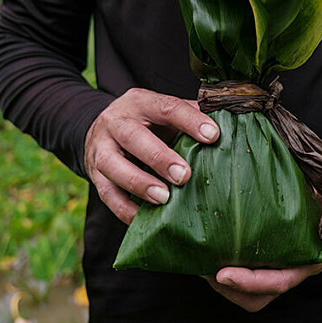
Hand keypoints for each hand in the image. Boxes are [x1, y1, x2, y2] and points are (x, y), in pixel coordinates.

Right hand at [84, 88, 219, 224]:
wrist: (101, 129)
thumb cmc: (146, 123)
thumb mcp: (163, 112)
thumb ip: (190, 116)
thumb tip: (227, 124)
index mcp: (140, 102)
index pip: (166, 107)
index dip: (190, 121)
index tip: (213, 136)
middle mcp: (116, 122)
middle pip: (133, 136)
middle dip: (159, 157)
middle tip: (184, 176)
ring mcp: (100, 148)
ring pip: (112, 165)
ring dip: (139, 183)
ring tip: (164, 199)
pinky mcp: (94, 174)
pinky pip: (106, 194)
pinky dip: (125, 209)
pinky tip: (144, 220)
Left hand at [203, 174, 321, 311]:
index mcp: (312, 259)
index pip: (280, 281)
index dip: (251, 282)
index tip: (224, 273)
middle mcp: (294, 266)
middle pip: (257, 294)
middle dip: (228, 287)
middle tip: (202, 268)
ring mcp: (279, 260)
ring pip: (246, 287)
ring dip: (221, 279)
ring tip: (198, 258)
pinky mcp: (267, 250)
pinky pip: (243, 265)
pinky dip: (222, 259)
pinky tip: (206, 241)